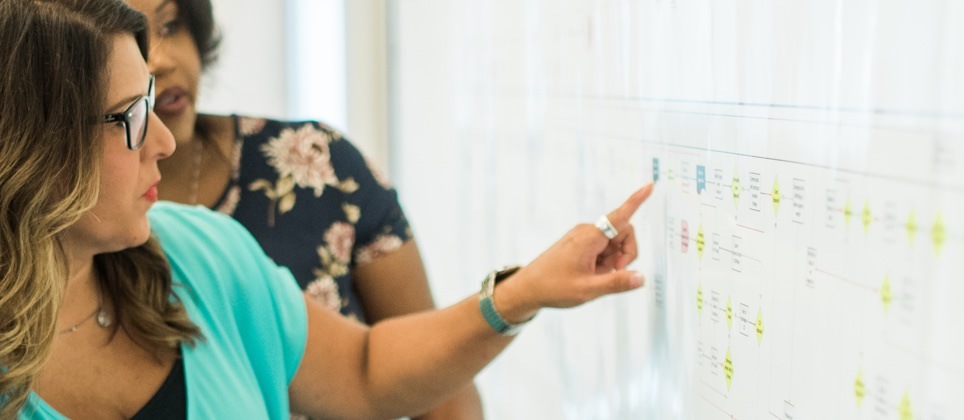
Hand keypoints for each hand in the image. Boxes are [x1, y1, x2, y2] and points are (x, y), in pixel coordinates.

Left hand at [496, 184, 653, 321]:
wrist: (528, 288)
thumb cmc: (554, 287)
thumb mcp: (587, 290)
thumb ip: (616, 283)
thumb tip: (641, 278)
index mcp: (589, 238)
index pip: (619, 216)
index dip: (637, 201)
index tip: (650, 185)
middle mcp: (587, 232)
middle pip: (624, 233)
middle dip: (626, 254)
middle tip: (613, 274)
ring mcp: (584, 237)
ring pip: (615, 243)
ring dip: (614, 261)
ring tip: (595, 277)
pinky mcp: (581, 243)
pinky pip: (604, 249)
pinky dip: (605, 262)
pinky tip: (591, 274)